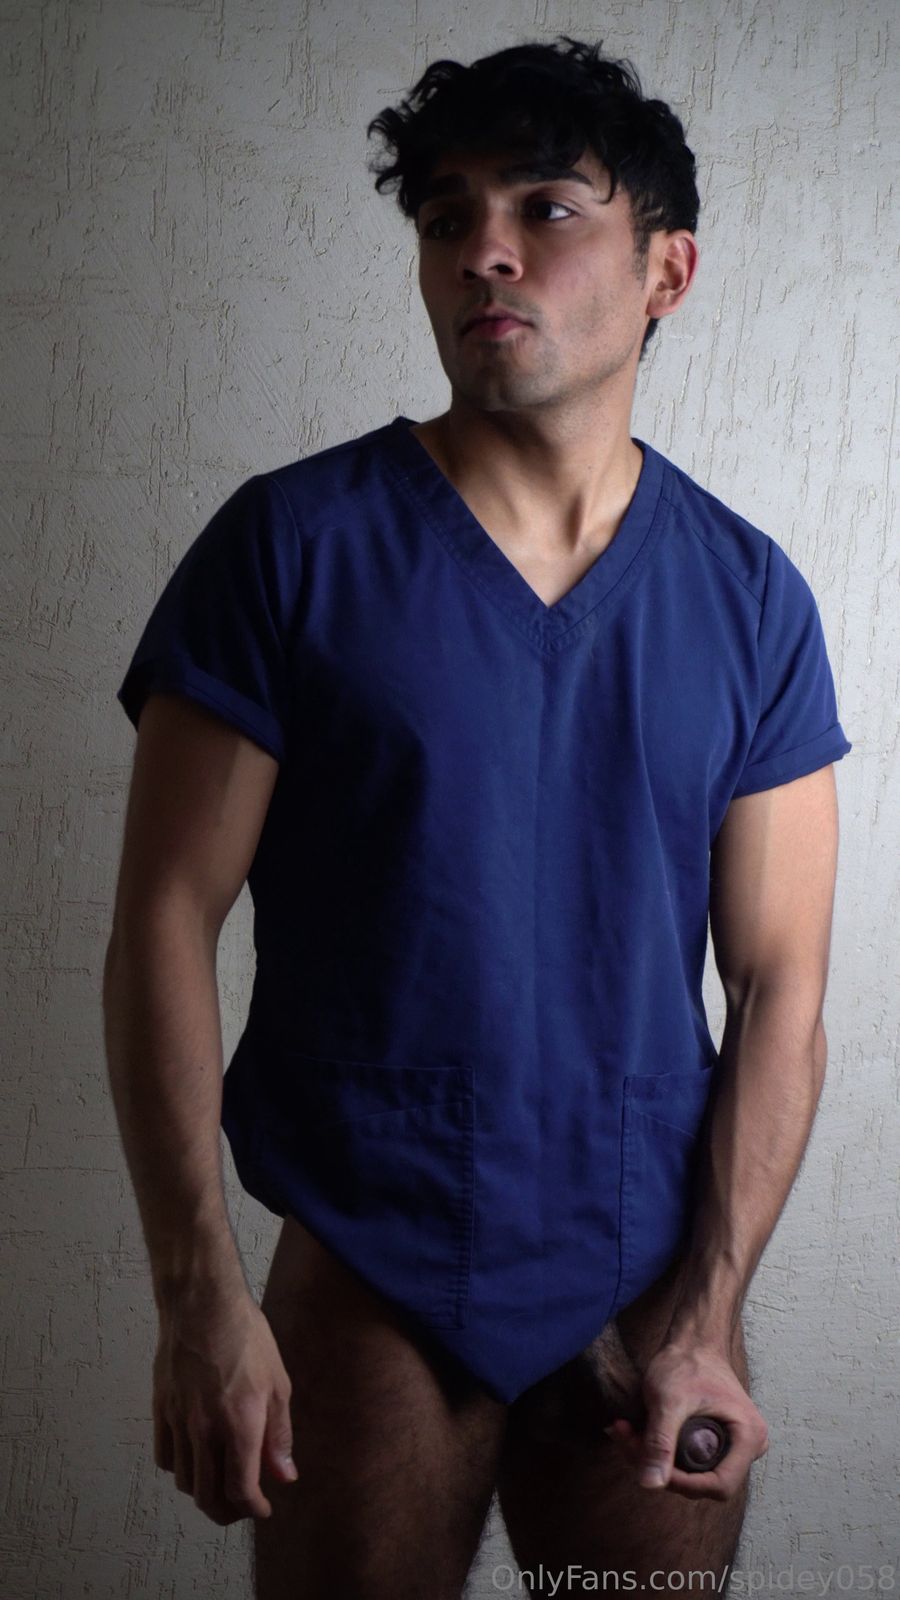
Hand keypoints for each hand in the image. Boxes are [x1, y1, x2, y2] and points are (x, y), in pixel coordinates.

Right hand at [153, 1281, 297, 1525]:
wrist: (202, 1303)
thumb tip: (283, 1475)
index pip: (241, 1490)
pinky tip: (195, 1458)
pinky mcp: (161, 1409)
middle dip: (228, 1512)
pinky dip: (180, 1469)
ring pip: (185, 1481)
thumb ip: (279, 1434)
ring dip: (204, 1492)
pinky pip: (165, 1457)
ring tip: (221, 1483)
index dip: (253, 1509)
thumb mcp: (278, 1382)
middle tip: (242, 1507)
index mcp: (240, 1424)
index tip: (263, 1509)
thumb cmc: (246, 1336)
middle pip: (208, 1497)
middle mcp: (205, 1429)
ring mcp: (179, 1421)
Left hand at [603, 1338, 767, 1500]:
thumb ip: (660, 1442)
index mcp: (749, 1438)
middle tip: (628, 1439)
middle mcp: (749, 1446)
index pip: (719, 1486)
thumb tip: (650, 1485)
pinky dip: (664, 1450)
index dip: (684, 1483)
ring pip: (694, 1473)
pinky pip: (692, 1459)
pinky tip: (638, 1431)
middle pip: (705, 1482)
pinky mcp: (720, 1440)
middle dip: (663, 1468)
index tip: (651, 1463)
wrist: (693, 1339)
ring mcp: (735, 1444)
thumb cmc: (687, 1361)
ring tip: (627, 1432)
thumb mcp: (668, 1401)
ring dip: (658, 1459)